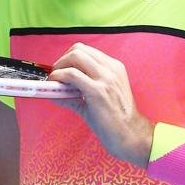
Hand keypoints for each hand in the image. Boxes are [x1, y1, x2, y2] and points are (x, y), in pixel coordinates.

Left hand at [48, 43, 153, 167]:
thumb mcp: (100, 97)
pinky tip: (56, 87)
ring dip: (59, 66)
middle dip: (62, 59)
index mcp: (114, 68)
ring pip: (75, 56)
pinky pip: (71, 74)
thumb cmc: (115, 120)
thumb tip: (55, 90)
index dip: (69, 57)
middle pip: (79, 49)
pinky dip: (59, 77)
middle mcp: (111, 69)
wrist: (130, 135)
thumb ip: (78, 90)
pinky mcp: (97, 91)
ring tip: (55, 80)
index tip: (62, 69)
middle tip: (56, 74)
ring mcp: (105, 78)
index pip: (86, 51)